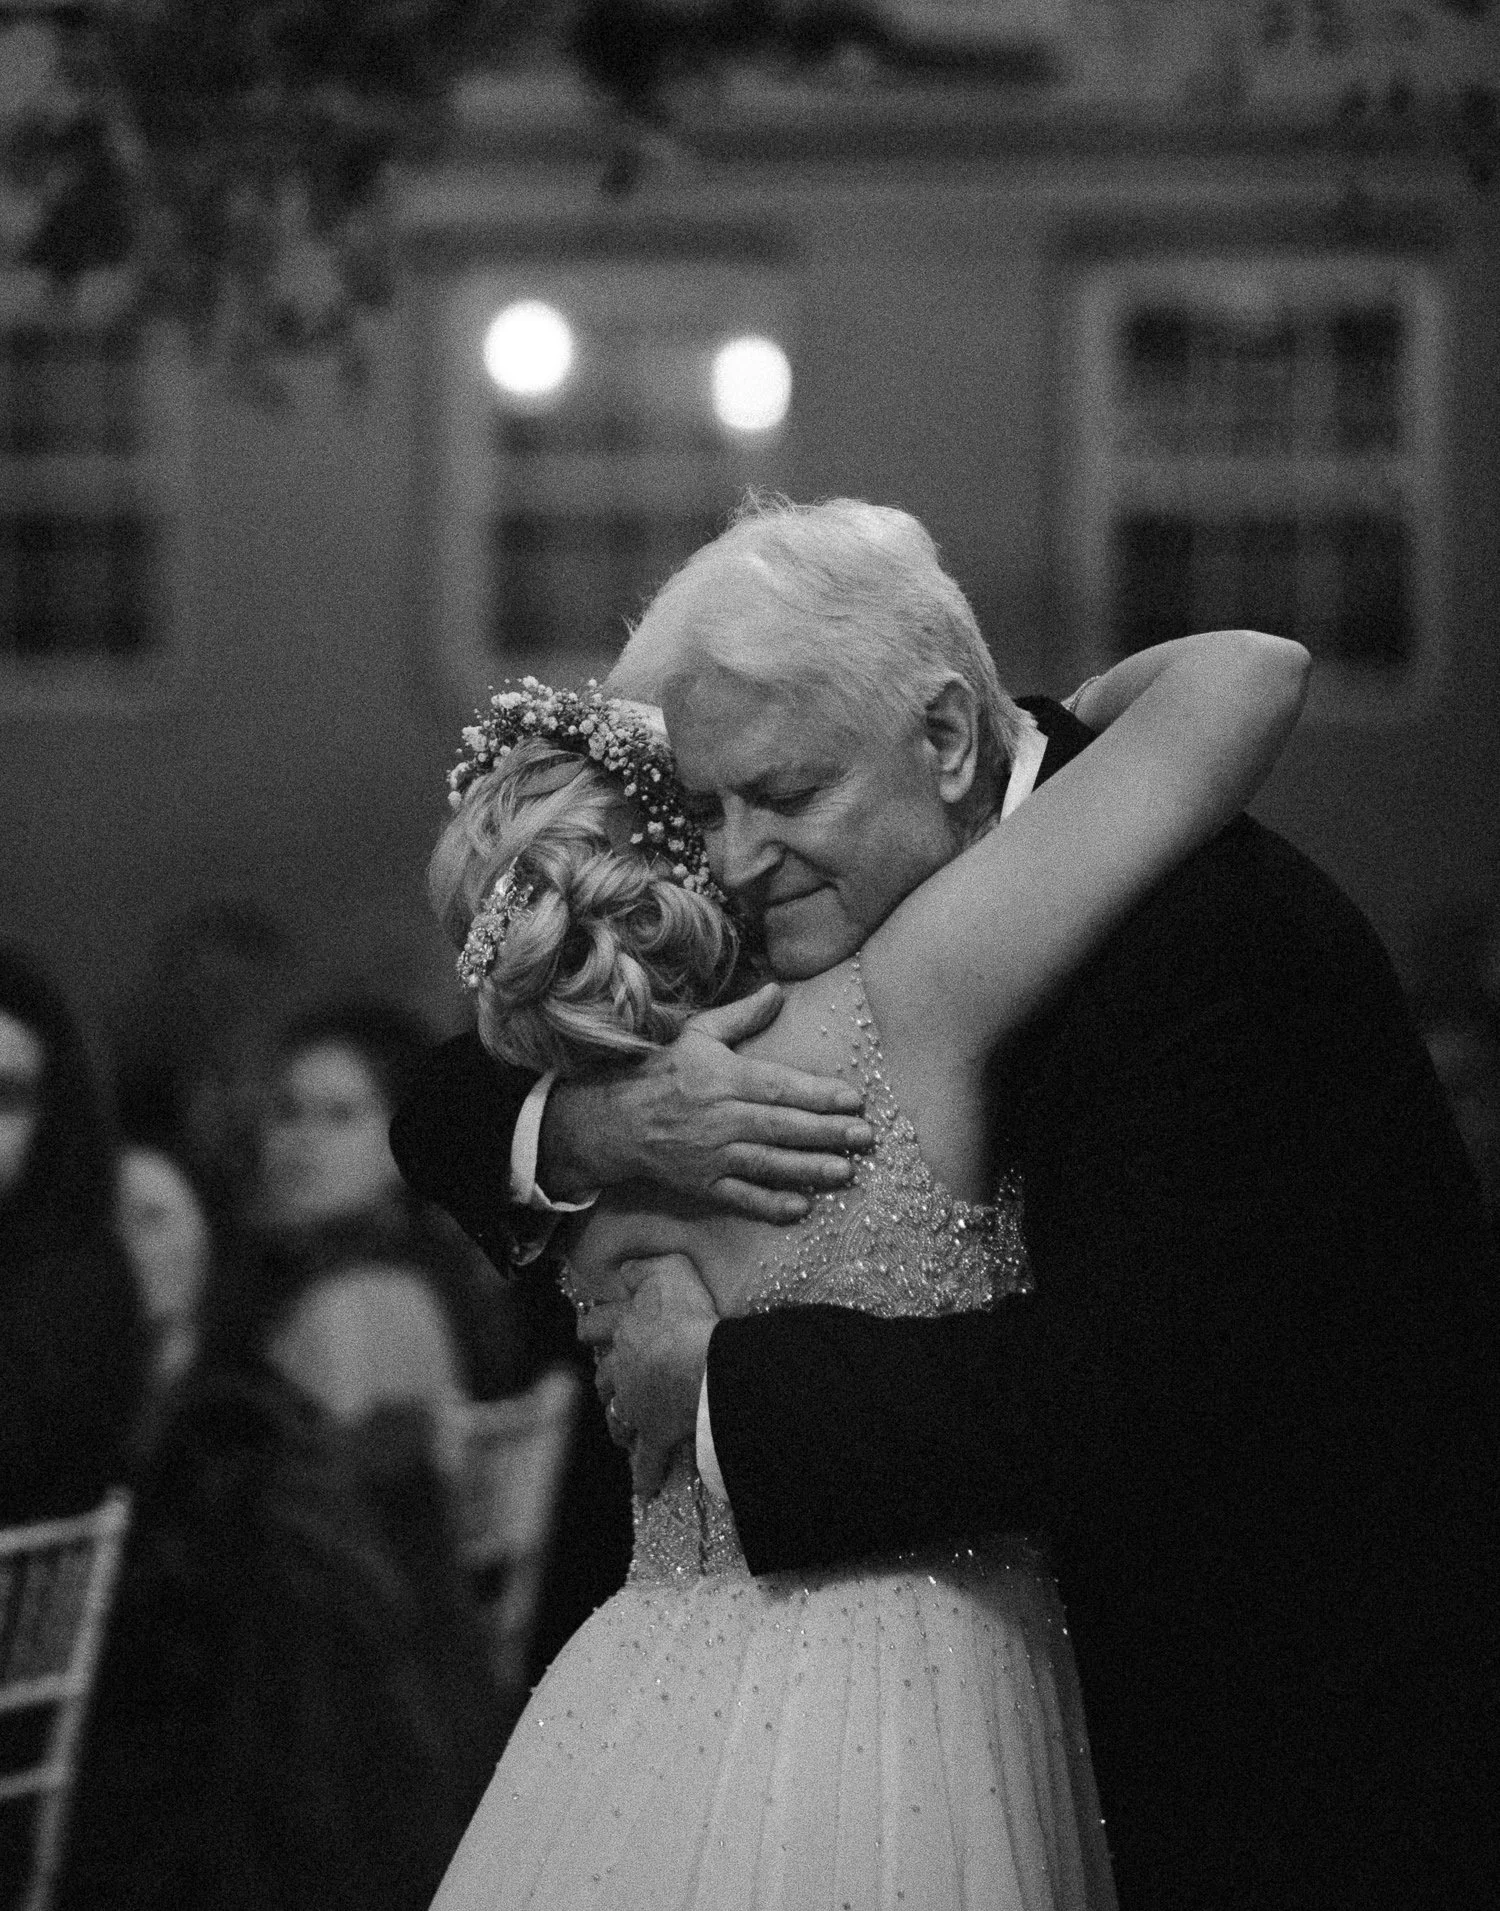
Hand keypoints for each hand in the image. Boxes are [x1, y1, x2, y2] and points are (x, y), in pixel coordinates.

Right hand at [542, 983, 873, 1221]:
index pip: (779, 1087)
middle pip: (781, 1126)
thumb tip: (778, 991)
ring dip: (809, 1169)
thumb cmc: (665, 1072)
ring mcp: (713, 1155)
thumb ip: (742, 1015)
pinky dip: (770, 1204)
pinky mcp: (704, 1184)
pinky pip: (742, 1196)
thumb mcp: (699, 1034)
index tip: (854, 1099)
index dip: (818, 1094)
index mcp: (725, 1078)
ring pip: (768, 1164)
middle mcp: (722, 1118)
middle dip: (826, 1133)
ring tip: (846, 1171)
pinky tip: (802, 1207)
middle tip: (865, 1137)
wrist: (617, 1120)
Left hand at [578, 1255, 718, 1497]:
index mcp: (623, 1330)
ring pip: (617, 1417)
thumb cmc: (686, 1314)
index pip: (596, 1325)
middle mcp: (622, 1369)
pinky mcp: (656, 1435)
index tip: (590, 1328)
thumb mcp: (666, 1270)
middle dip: (605, 1379)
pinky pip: (647, 1462)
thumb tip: (625, 1270)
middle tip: (610, 1381)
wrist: (701, 1364)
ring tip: (621, 1428)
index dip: (593, 1325)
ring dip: (619, 1422)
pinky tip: (644, 1489)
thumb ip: (643, 1268)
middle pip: (603, 1376)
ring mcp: (636, 1406)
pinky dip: (644, 1476)